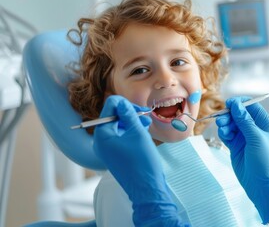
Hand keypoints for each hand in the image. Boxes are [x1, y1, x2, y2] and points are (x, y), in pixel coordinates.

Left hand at [93, 95, 187, 226]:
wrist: (146, 188)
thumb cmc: (142, 162)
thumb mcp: (137, 133)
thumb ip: (128, 115)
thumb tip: (121, 102)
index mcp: (102, 135)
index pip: (109, 108)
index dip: (125, 104)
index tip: (140, 109)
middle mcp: (100, 141)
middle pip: (112, 116)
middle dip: (129, 114)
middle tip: (145, 115)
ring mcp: (106, 149)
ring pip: (118, 126)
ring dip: (131, 123)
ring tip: (146, 124)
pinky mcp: (114, 154)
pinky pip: (120, 137)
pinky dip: (130, 132)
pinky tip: (142, 133)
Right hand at [216, 96, 268, 223]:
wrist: (260, 183)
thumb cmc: (264, 160)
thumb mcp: (255, 138)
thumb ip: (244, 120)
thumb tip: (236, 104)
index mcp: (264, 124)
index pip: (251, 106)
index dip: (240, 103)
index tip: (229, 103)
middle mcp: (254, 128)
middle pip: (239, 114)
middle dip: (229, 115)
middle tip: (221, 119)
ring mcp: (244, 137)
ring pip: (231, 123)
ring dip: (225, 123)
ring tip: (222, 128)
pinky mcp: (235, 145)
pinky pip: (227, 134)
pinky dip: (224, 132)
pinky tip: (223, 134)